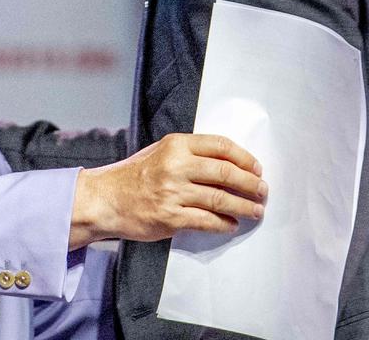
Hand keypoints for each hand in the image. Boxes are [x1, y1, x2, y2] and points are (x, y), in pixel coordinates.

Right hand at [68, 133, 266, 248]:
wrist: (105, 200)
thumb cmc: (134, 176)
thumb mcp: (160, 152)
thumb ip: (190, 153)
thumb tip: (228, 163)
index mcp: (176, 145)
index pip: (221, 146)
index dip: (245, 158)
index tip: (257, 168)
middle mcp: (176, 166)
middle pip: (226, 173)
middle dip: (250, 183)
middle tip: (262, 191)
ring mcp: (173, 193)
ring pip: (221, 199)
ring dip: (244, 206)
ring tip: (256, 210)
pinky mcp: (171, 218)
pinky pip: (207, 221)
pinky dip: (224, 224)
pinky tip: (232, 224)